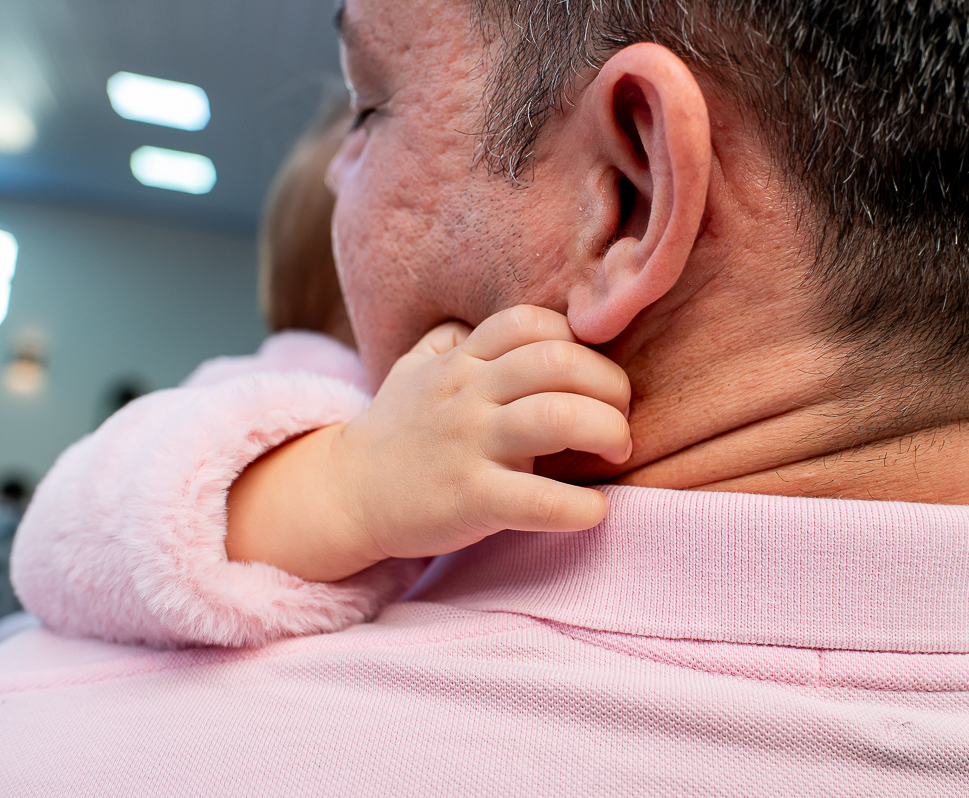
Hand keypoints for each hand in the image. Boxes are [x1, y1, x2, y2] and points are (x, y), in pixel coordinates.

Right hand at [338, 305, 631, 560]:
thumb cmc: (399, 429)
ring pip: (556, 418)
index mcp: (462, 361)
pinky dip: (579, 507)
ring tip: (617, 449)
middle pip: (559, 362)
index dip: (577, 341)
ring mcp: (468, 445)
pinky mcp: (470, 499)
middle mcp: (467, 394)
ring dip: (607, 430)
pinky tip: (595, 510)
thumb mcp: (418, 366)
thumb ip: (462, 336)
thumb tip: (514, 319)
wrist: (345, 494)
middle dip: (610, 385)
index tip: (589, 376)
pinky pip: (537, 500)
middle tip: (620, 415)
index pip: (531, 322)